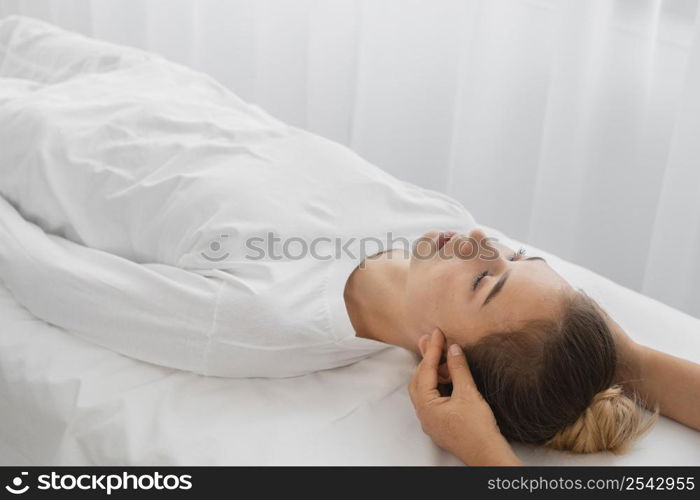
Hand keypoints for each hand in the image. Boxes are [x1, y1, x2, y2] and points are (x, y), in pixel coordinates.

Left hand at [408, 328, 521, 465]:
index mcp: (425, 405)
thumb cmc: (478, 428)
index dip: (433, 349)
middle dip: (427, 358)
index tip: (437, 332)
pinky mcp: (440, 423)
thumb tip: (453, 349)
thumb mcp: (468, 393)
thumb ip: (458, 369)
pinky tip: (448, 375)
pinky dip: (438, 383)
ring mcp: (430, 419)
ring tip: (442, 354)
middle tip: (433, 339)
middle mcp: (423, 413)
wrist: (487, 454)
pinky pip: (433, 397)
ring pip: (425, 388)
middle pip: (419, 378)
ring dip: (432, 370)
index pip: (425, 370)